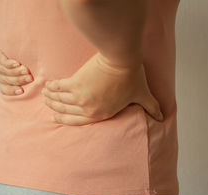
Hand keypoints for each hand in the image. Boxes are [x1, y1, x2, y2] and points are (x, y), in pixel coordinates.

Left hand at [0, 23, 33, 95]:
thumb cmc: (9, 46)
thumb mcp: (15, 61)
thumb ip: (20, 70)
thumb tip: (37, 78)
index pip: (4, 88)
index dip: (12, 91)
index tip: (22, 92)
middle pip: (6, 80)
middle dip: (19, 80)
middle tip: (30, 79)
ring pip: (4, 72)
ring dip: (16, 72)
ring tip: (26, 71)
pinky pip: (1, 61)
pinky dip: (9, 63)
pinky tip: (17, 63)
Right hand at [41, 52, 163, 125]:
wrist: (121, 61)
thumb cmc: (131, 78)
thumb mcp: (142, 95)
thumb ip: (150, 107)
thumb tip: (163, 118)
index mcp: (100, 114)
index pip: (77, 121)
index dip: (64, 120)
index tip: (55, 118)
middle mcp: (87, 108)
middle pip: (65, 110)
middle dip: (54, 108)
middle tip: (47, 105)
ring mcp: (79, 97)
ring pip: (60, 100)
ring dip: (51, 97)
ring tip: (45, 94)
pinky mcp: (74, 84)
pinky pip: (59, 88)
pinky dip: (53, 87)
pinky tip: (47, 85)